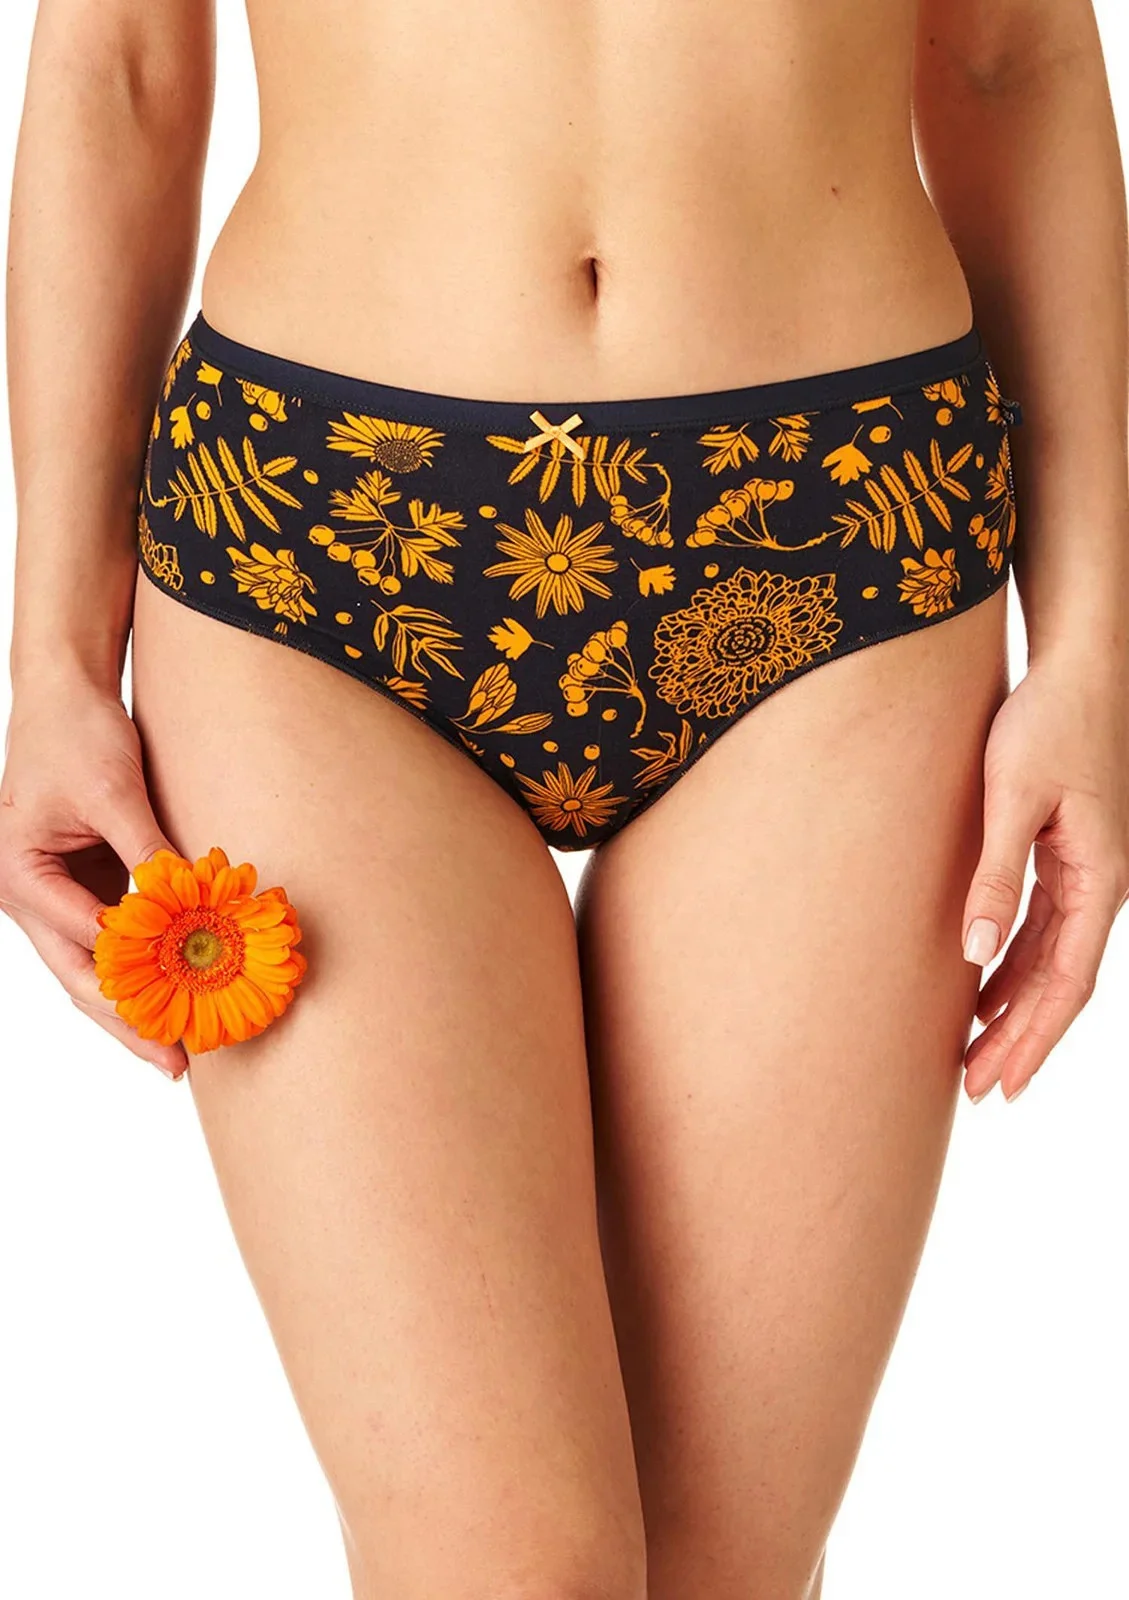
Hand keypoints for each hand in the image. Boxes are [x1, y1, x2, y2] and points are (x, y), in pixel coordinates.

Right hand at [0, 677, 186, 1078]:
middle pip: (82, 976)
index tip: (184, 1002)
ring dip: (137, 1006)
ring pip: (95, 968)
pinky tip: (181, 996)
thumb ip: (149, 854)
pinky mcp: (86, 888)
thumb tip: (192, 908)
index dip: (136, 975)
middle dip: (129, 1021)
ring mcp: (56, 898)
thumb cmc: (78, 735)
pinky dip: (145, 968)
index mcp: (19, 875)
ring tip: (180, 1047)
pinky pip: (114, 941)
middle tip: (177, 1062)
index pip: (84, 939)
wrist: (67, 695)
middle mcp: (29, 896)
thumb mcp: (116, 793)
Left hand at [961, 649, 1128, 1102]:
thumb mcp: (1012, 799)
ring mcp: (1085, 873)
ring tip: (973, 1056)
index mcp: (1099, 880)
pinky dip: (1012, 967)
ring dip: (1014, 1010)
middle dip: (1020, 1040)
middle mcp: (1100, 886)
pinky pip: (1042, 930)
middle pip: (1059, 984)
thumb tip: (974, 953)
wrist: (1077, 669)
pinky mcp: (1064, 856)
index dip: (1032, 1037)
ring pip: (1049, 961)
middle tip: (976, 1090)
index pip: (1066, 983)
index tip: (998, 1082)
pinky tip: (980, 989)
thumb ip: (995, 875)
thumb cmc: (1047, 724)